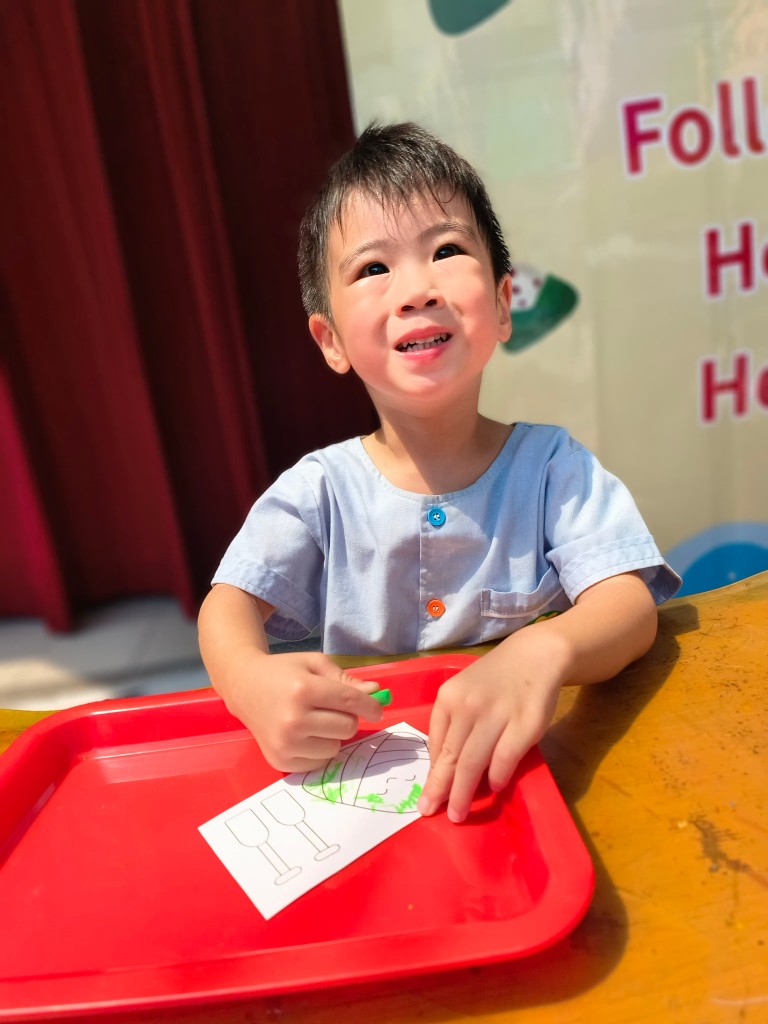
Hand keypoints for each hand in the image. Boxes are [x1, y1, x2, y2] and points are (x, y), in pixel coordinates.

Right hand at [223, 649, 383, 771]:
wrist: (244, 688)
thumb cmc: (283, 672)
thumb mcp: (314, 664)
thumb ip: (345, 679)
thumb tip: (375, 692)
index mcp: (303, 690)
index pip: (350, 701)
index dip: (370, 706)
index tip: (377, 709)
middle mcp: (294, 720)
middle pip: (348, 727)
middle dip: (347, 717)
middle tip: (331, 708)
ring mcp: (286, 744)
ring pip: (336, 748)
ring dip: (333, 735)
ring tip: (315, 720)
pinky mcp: (281, 761)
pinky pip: (320, 762)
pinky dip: (319, 750)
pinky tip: (305, 735)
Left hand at [417, 634, 563, 822]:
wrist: (534, 656)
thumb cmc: (493, 681)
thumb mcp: (463, 693)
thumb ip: (452, 725)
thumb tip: (441, 767)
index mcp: (448, 698)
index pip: (435, 744)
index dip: (432, 774)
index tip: (427, 797)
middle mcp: (468, 705)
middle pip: (450, 757)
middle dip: (440, 789)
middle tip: (430, 812)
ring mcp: (497, 715)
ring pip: (473, 762)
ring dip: (463, 792)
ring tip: (458, 814)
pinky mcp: (524, 724)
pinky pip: (504, 759)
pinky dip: (497, 777)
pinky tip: (495, 787)